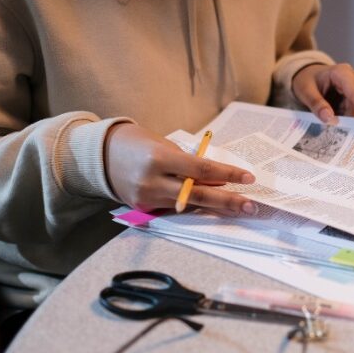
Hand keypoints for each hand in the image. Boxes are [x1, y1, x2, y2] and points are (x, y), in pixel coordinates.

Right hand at [104, 123, 256, 214]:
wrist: (102, 155)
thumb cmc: (140, 143)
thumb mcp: (166, 146)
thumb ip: (189, 164)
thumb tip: (218, 180)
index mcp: (160, 159)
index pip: (201, 170)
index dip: (227, 175)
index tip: (248, 178)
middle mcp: (152, 181)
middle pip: (199, 195)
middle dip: (228, 201)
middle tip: (251, 205)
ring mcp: (146, 198)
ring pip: (189, 206)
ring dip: (215, 207)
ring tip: (238, 207)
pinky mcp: (143, 209)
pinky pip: (174, 209)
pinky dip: (192, 206)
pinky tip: (209, 207)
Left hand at [291, 63, 353, 123]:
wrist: (309, 76)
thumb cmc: (307, 80)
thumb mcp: (305, 91)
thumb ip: (316, 104)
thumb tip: (329, 119)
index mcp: (342, 72)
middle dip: (345, 116)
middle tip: (331, 127)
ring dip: (343, 116)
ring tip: (328, 115)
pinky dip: (344, 115)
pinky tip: (334, 114)